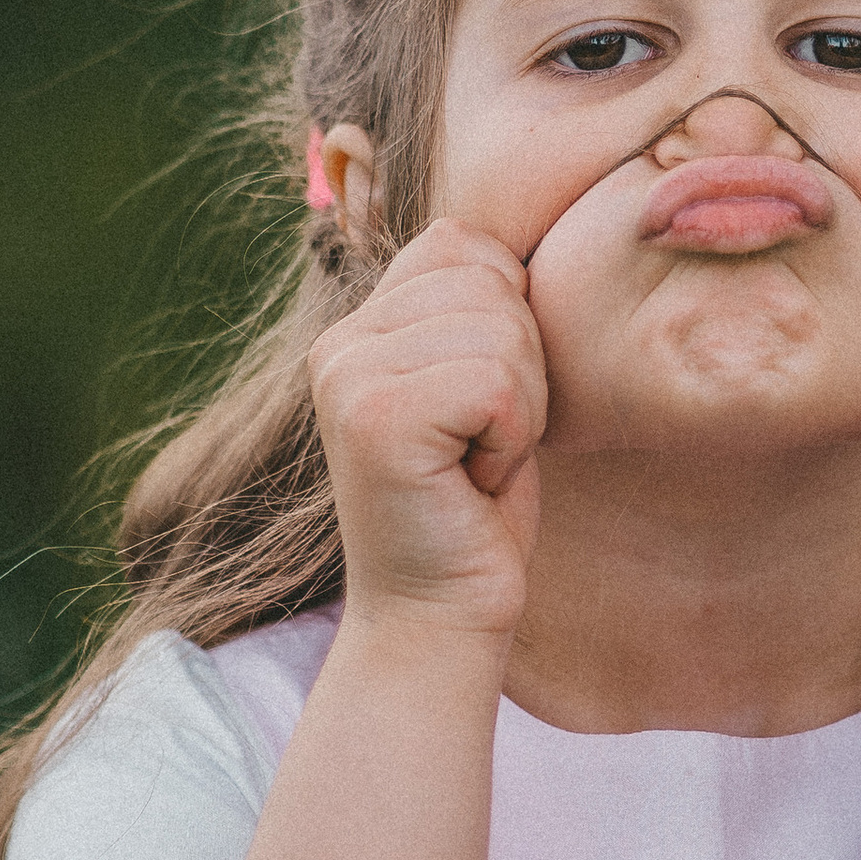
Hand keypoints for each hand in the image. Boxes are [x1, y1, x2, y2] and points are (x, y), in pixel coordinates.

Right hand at [307, 221, 546, 644]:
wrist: (439, 615)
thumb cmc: (472, 508)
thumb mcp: (476, 386)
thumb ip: (473, 311)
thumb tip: (510, 249)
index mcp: (358, 326)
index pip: (465, 244)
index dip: (508, 322)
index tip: (481, 406)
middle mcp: (339, 342)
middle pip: (491, 285)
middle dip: (521, 372)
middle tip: (479, 445)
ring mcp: (348, 377)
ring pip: (501, 333)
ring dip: (519, 411)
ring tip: (474, 464)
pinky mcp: (375, 418)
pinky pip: (498, 384)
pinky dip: (511, 440)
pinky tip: (474, 482)